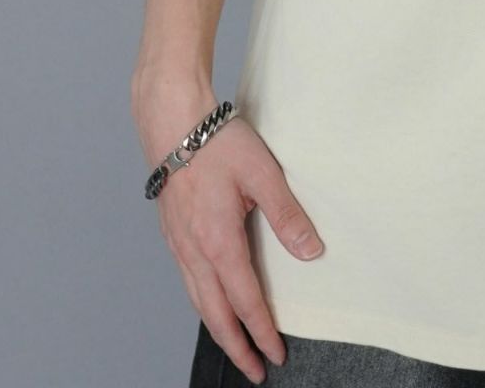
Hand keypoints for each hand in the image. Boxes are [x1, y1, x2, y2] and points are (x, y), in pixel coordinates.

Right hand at [136, 85, 323, 385]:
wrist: (172, 122)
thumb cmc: (218, 143)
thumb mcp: (264, 174)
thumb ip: (288, 215)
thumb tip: (312, 251)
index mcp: (219, 242)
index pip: (245, 301)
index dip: (262, 332)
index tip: (275, 356)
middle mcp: (194, 251)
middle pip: (216, 314)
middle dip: (237, 345)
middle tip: (254, 371)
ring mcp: (179, 243)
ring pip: (198, 300)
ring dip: (218, 327)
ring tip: (234, 345)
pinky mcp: (173, 232)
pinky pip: (188, 280)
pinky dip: (202, 302)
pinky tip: (210, 299)